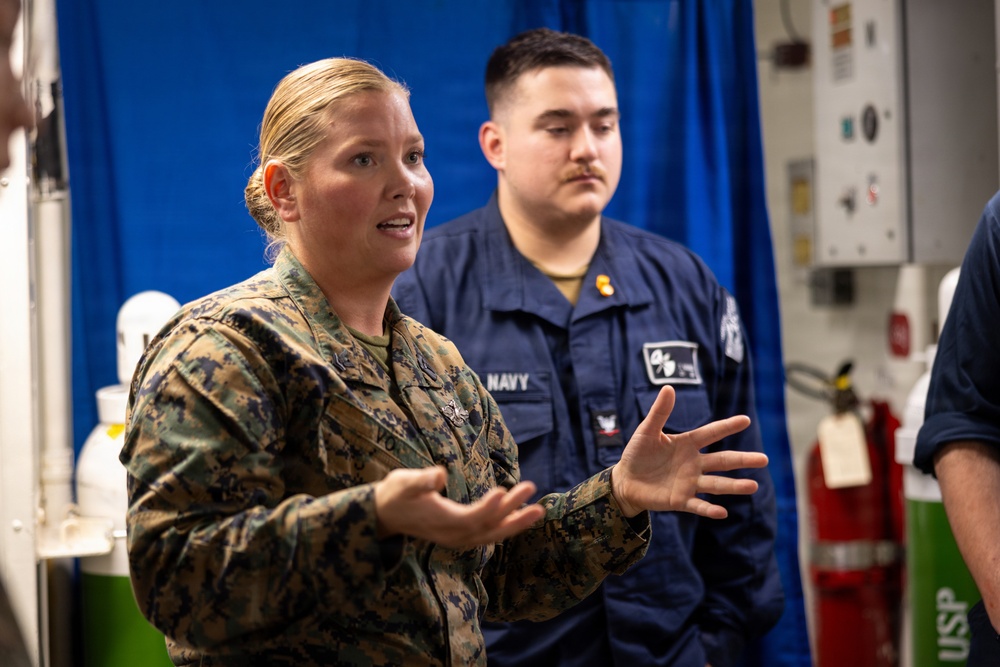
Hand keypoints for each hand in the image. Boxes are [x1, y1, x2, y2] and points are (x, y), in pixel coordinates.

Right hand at [374, 466, 545, 548]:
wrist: (386, 515)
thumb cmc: (396, 494)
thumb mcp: (403, 483)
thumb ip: (421, 480)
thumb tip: (438, 475)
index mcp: (442, 522)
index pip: (471, 518)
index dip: (489, 507)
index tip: (504, 490)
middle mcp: (454, 535)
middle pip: (489, 527)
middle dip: (512, 512)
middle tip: (531, 489)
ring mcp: (458, 538)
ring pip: (492, 534)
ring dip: (515, 522)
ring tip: (538, 509)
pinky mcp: (461, 536)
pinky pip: (488, 535)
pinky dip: (505, 527)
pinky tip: (519, 517)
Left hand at [611, 386, 766, 518]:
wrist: (625, 481)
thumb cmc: (637, 454)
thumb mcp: (646, 431)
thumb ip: (659, 413)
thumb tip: (669, 388)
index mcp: (687, 444)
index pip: (711, 433)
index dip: (727, 427)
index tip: (746, 420)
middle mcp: (694, 464)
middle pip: (722, 461)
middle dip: (743, 460)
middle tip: (764, 459)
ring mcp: (689, 483)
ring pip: (716, 484)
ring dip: (734, 486)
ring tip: (753, 486)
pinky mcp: (680, 500)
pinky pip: (697, 505)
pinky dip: (709, 509)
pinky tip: (722, 512)